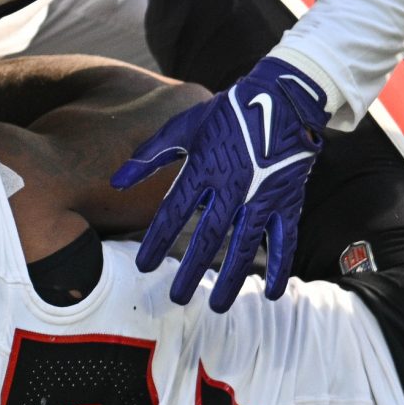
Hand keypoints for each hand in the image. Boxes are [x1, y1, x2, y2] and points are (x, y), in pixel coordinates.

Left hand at [112, 56, 328, 310]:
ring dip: (231, 279)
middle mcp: (233, 186)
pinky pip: (284, 239)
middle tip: (177, 298)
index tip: (144, 267)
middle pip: (208, 237)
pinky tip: (270, 293)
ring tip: (218, 306)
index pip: (174, 212)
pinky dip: (279, 266)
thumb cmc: (228, 112)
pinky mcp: (287, 200)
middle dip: (191, 270)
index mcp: (205, 167)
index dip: (157, 241)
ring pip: (245, 246)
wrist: (282, 98)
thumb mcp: (185, 126)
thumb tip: (116, 181)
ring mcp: (262, 196)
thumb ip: (150, 155)